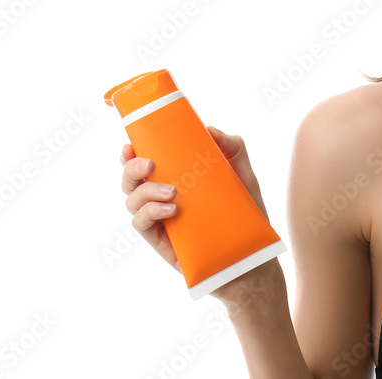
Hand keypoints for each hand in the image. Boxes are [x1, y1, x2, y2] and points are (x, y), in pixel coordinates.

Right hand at [119, 126, 272, 277]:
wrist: (251, 253)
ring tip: (173, 192)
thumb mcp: (242, 174)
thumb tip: (208, 129)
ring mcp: (159, 219)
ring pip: (132, 201)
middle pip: (130, 180)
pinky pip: (141, 224)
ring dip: (146, 192)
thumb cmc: (244, 212)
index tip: (131, 143)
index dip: (131, 153)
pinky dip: (151, 212)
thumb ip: (232, 147)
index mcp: (175, 179)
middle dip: (131, 168)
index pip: (145, 163)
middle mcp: (161, 197)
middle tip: (151, 164)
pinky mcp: (161, 240)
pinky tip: (171, 210)